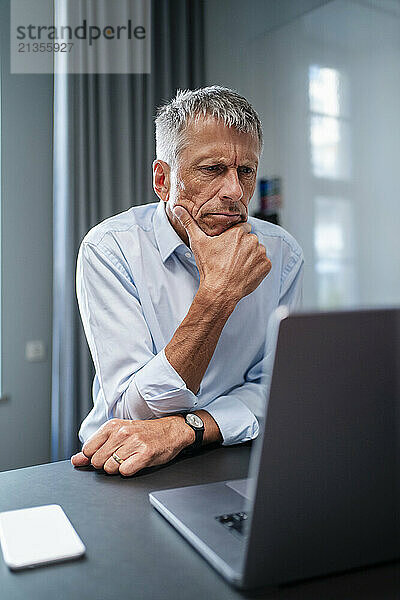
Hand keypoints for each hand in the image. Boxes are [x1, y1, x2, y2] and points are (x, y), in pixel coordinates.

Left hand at [71, 416, 193, 475]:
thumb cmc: (144, 433)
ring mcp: (133, 443)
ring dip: (118, 468)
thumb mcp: (118, 434)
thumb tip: (75, 460)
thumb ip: (95, 447)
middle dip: (106, 464)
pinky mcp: (145, 454)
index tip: (107, 453)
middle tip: (120, 456)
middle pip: (97, 462)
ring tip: (129, 458)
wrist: (171, 430)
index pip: (87, 450)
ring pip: (110, 468)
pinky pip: (125, 472)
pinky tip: (137, 462)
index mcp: (112, 426)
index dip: (96, 456)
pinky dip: (129, 471)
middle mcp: (121, 432)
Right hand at [174, 206, 270, 304]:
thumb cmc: (209, 267)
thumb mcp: (197, 243)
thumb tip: (177, 208)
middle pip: (250, 239)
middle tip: (231, 258)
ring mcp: (261, 253)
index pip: (242, 228)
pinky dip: (257, 267)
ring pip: (257, 250)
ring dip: (250, 256)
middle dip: (243, 247)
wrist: (220, 290)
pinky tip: (244, 272)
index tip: (228, 247)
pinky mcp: (266, 266)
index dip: (234, 237)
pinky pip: (263, 263)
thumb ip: (189, 223)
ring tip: (237, 266)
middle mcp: (252, 240)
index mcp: (238, 232)